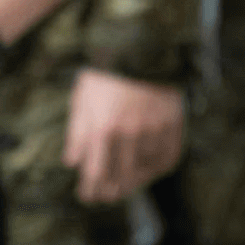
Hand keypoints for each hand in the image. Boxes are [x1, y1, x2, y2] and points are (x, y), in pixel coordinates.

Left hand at [63, 69, 182, 204]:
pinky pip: (167, 157)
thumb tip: (72, 162)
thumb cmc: (105, 72)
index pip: (96, 172)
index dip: (91, 189)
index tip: (87, 196)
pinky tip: (146, 172)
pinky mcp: (173, 124)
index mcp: (104, 128)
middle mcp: (130, 134)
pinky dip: (156, 168)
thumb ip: (77, 133)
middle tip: (104, 197)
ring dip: (132, 183)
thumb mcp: (82, 99)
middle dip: (110, 191)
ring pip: (144, 170)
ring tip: (122, 188)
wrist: (141, 46)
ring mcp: (155, 130)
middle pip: (121, 177)